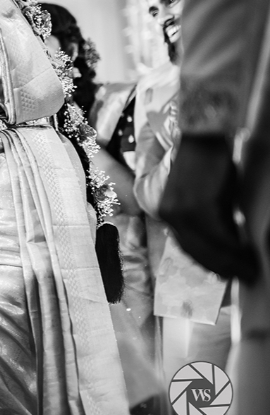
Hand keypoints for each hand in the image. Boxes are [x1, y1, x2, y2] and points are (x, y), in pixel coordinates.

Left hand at [160, 134, 258, 282]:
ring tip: (249, 270)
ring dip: (231, 262)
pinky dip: (235, 249)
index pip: (186, 245)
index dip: (207, 261)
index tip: (223, 272)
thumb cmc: (204, 162)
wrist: (203, 138)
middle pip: (196, 250)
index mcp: (164, 211)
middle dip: (221, 267)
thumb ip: (205, 217)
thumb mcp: (200, 195)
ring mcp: (182, 211)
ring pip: (209, 247)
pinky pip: (219, 236)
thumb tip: (224, 242)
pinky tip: (248, 254)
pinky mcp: (199, 207)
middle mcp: (168, 214)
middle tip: (242, 276)